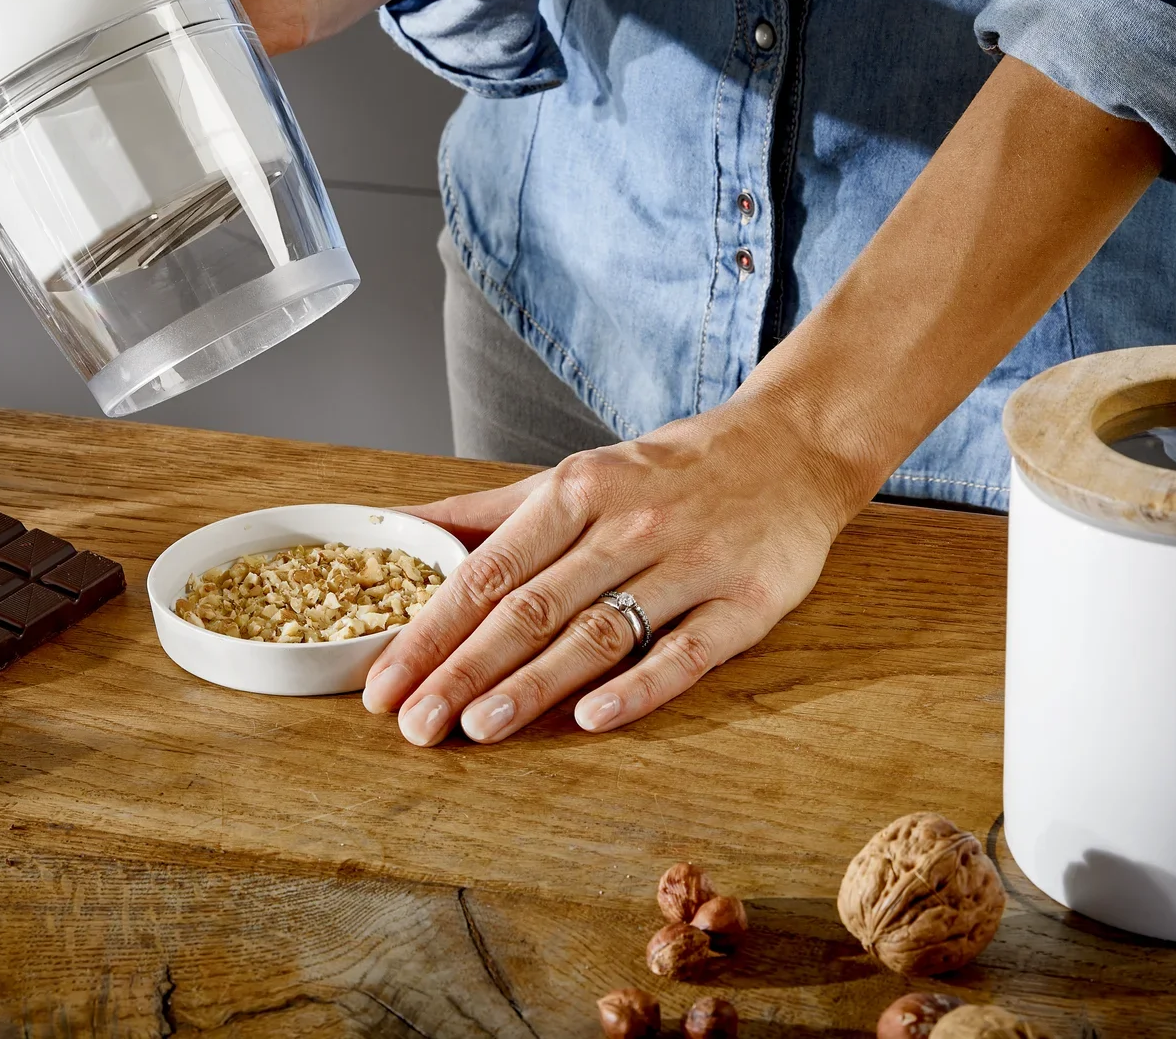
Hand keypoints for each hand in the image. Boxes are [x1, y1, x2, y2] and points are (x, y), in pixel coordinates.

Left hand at [363, 58, 1164, 747]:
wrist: (792, 448)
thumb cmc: (670, 471)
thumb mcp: (578, 476)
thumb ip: (491, 511)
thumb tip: (401, 530)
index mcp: (579, 490)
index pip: (489, 570)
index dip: (430, 628)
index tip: (383, 680)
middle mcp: (629, 524)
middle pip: (532, 607)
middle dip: (463, 668)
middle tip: (413, 722)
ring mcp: (691, 563)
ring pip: (599, 632)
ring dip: (534, 684)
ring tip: (477, 726)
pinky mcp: (746, 601)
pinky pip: (685, 651)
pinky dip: (638, 686)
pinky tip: (592, 719)